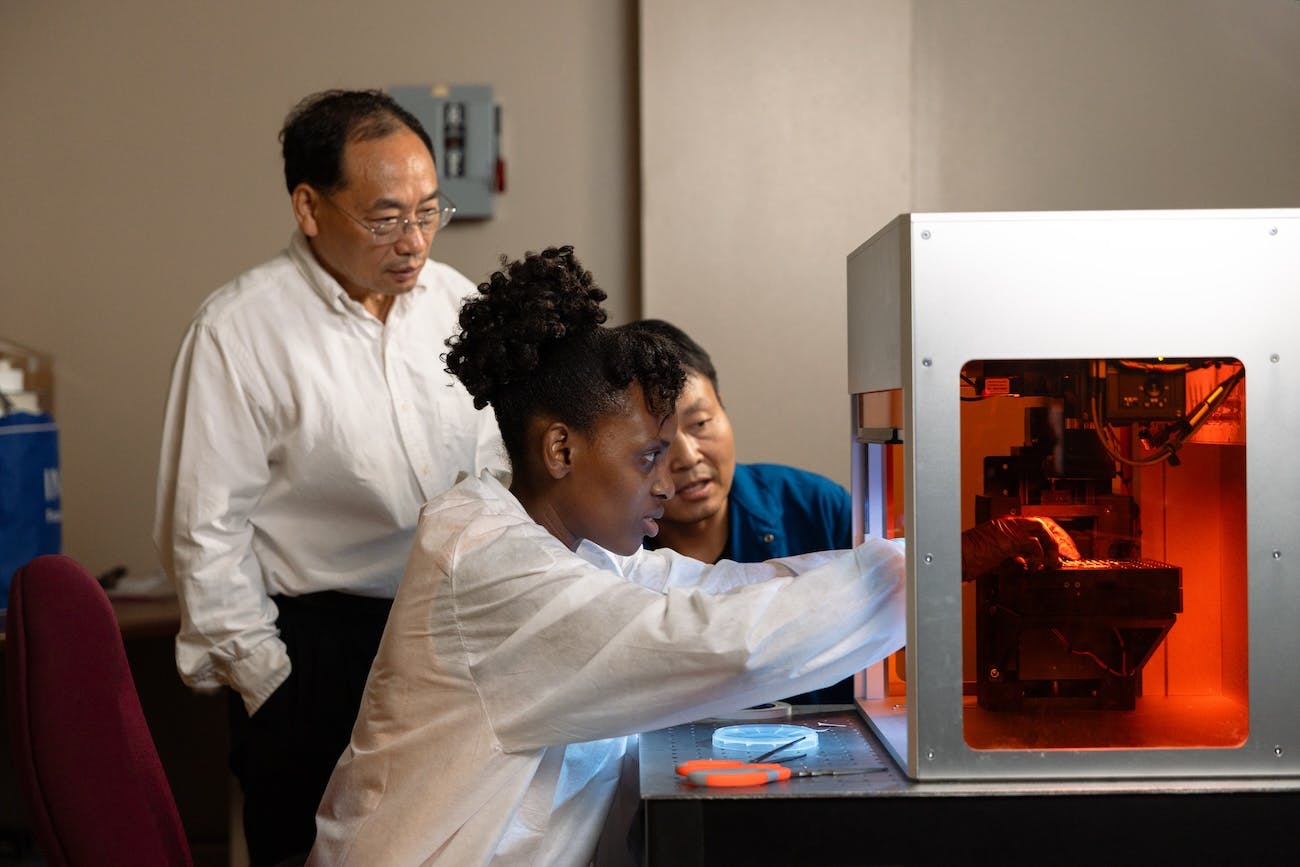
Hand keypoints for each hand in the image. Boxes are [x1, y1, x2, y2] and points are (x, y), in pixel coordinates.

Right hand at [960, 517, 1079, 580]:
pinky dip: (1039, 556)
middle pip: (1041, 523)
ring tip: (1052, 563)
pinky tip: (1034, 567)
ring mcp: (1008, 529)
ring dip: (1050, 548)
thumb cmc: (967, 559)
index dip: (1047, 537)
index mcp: (1003, 525)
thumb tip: (1024, 564)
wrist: (954, 557)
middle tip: (1061, 556)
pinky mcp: (1008, 540)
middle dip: (1055, 540)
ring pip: (1041, 529)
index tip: (1055, 551)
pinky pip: (1033, 545)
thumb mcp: (992, 556)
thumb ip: (1010, 556)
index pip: (1032, 525)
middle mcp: (1007, 524)